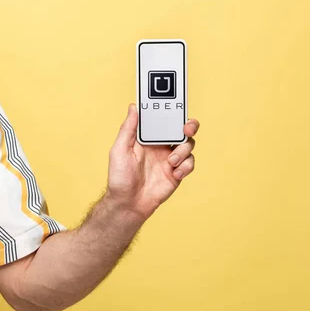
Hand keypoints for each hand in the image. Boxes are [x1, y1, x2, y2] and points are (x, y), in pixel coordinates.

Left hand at [106, 103, 199, 220]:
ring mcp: (170, 158)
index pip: (162, 119)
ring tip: (171, 162)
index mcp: (147, 138)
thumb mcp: (119, 150)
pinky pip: (190, 163)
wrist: (128, 204)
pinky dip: (186, 166)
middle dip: (188, 125)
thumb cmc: (120, 177)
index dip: (170, 111)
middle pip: (181, 129)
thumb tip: (133, 107)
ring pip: (188, 145)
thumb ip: (128, 129)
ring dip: (183, 151)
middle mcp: (160, 146)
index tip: (175, 106)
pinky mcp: (177, 172)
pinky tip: (175, 173)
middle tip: (186, 128)